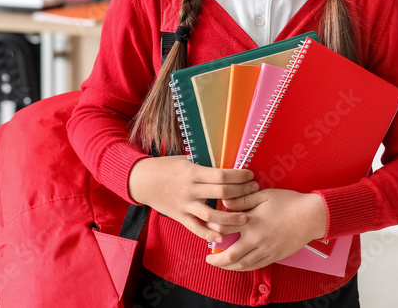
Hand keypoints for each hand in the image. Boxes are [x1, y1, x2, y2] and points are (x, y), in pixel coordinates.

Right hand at [128, 155, 258, 243]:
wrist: (142, 181)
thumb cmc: (166, 167)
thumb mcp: (185, 160)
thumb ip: (204, 166)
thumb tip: (227, 168)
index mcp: (192, 172)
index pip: (221, 175)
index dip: (239, 176)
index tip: (250, 175)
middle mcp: (190, 190)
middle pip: (221, 194)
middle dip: (242, 193)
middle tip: (254, 191)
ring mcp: (185, 206)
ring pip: (212, 216)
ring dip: (231, 218)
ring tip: (245, 218)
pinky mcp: (180, 217)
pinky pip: (197, 229)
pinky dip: (210, 235)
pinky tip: (223, 237)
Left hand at [204, 189, 328, 271]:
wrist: (312, 216)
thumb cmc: (288, 202)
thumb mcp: (264, 195)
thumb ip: (243, 199)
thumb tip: (225, 202)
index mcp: (251, 222)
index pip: (225, 230)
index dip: (213, 231)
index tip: (207, 231)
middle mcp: (257, 239)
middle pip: (231, 256)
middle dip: (217, 260)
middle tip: (209, 259)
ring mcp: (266, 250)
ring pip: (243, 265)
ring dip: (229, 267)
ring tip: (221, 265)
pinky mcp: (275, 256)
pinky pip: (256, 266)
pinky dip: (245, 268)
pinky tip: (240, 266)